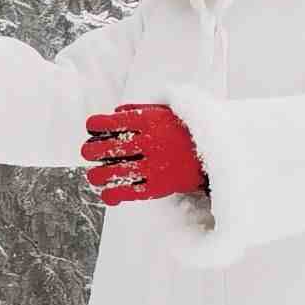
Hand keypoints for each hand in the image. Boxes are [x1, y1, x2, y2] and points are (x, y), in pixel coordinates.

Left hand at [83, 102, 203, 204]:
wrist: (216, 150)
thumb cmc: (185, 129)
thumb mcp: (165, 110)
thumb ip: (139, 109)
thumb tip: (114, 113)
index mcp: (149, 121)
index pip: (110, 122)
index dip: (94, 125)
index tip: (92, 128)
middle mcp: (150, 142)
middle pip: (106, 149)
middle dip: (91, 151)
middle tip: (88, 153)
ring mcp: (154, 165)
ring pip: (114, 173)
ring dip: (97, 175)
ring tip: (95, 175)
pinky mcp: (160, 186)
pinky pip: (130, 192)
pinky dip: (113, 194)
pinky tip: (108, 193)